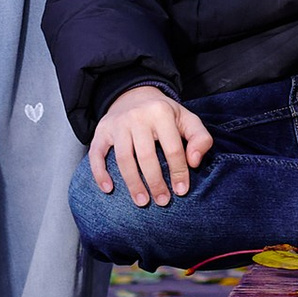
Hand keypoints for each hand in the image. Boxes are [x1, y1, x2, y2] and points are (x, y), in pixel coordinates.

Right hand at [89, 85, 212, 207]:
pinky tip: (108, 189)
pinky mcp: (101, 131)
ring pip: (123, 159)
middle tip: (162, 201)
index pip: (172, 148)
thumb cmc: (164, 114)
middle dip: (155, 183)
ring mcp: (117, 124)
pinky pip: (97, 154)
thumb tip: (194, 162)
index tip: (181, 191)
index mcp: (161, 112)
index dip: (178, 171)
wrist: (134, 94)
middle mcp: (137, 116)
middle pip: (146, 156)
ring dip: (133, 184)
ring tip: (142, 202)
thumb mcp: (187, 119)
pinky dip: (100, 173)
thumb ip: (200, 138)